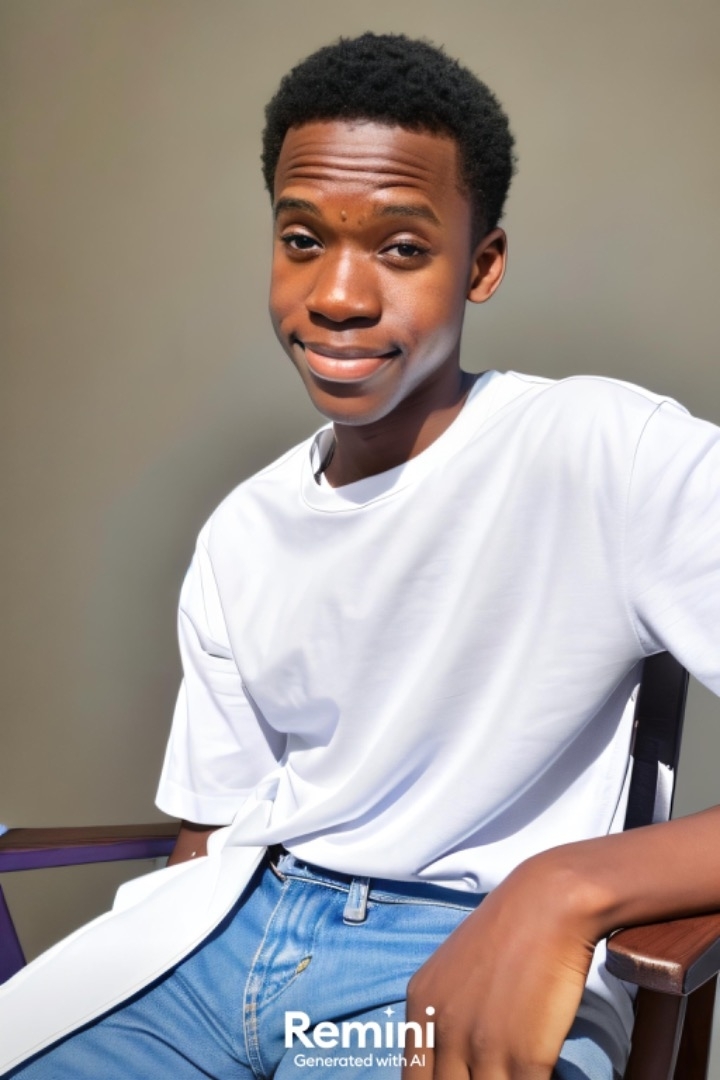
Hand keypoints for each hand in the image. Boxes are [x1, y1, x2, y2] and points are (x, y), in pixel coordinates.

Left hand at [401, 854, 598, 1079]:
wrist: (549, 904)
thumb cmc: (508, 930)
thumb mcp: (454, 970)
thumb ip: (444, 1014)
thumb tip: (449, 1058)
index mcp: (421, 1005)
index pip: (412, 1079)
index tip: (459, 1079)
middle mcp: (443, 1029)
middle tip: (487, 1075)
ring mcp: (482, 1046)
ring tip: (509, 1073)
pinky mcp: (524, 1058)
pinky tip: (538, 1074)